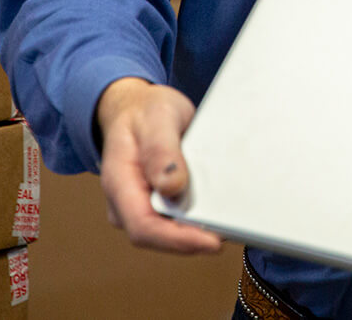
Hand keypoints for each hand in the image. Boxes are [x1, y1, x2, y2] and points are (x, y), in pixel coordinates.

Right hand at [95, 77, 221, 253]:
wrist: (138, 109)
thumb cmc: (144, 113)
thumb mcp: (157, 119)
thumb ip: (161, 151)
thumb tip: (172, 186)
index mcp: (119, 183)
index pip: (143, 226)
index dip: (177, 240)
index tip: (210, 241)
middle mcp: (127, 202)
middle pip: (159, 236)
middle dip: (194, 240)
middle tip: (232, 231)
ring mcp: (142, 205)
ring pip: (170, 232)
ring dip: (198, 232)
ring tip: (231, 224)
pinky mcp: (158, 204)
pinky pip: (177, 220)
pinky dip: (199, 220)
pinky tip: (220, 214)